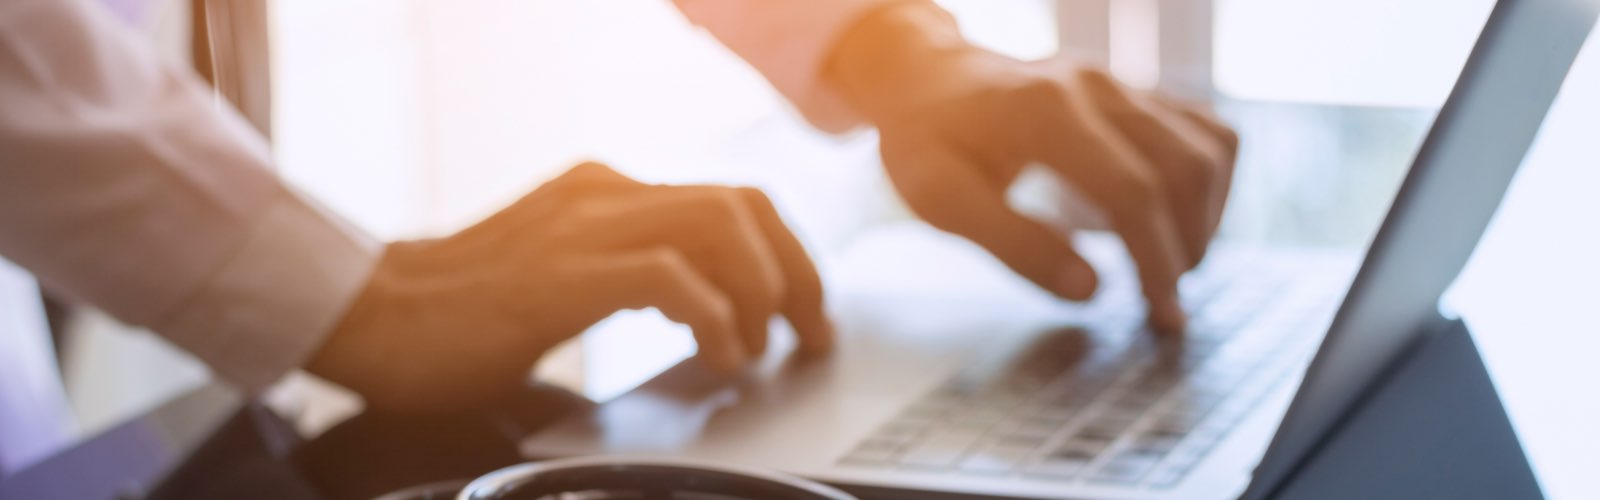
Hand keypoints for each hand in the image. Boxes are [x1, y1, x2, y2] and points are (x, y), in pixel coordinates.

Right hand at [305, 163, 829, 412]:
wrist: (366, 316)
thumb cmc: (459, 315)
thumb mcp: (563, 278)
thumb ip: (630, 277)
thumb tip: (712, 317)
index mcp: (605, 192)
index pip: (728, 198)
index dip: (784, 252)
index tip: (804, 308)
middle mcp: (602, 193)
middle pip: (742, 202)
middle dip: (794, 271)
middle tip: (808, 332)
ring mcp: (582, 225)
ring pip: (718, 225)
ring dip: (762, 290)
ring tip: (762, 345)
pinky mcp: (563, 271)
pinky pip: (669, 276)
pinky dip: (713, 317)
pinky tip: (718, 354)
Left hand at [827, 6, 1238, 332]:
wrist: (928, 78)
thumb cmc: (929, 141)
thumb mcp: (939, 198)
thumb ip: (1011, 242)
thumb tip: (1091, 292)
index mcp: (1045, 111)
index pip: (1132, 190)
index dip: (1156, 259)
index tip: (1160, 314)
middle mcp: (1095, 86)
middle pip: (1182, 170)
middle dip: (1184, 249)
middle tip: (1163, 308)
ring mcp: (1122, 82)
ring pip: (1208, 148)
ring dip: (1204, 218)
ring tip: (1169, 269)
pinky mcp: (1137, 90)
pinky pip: (1206, 131)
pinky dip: (1207, 184)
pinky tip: (1171, 223)